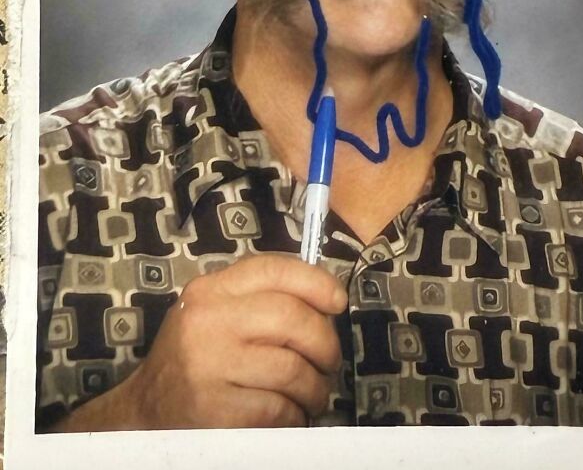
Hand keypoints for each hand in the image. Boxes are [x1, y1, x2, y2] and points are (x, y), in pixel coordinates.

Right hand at [52, 254, 347, 430]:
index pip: (273, 269)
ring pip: (292, 369)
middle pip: (292, 318)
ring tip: (313, 393)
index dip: (316, 282)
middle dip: (325, 342)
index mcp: (210, 291)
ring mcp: (209, 366)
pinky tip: (289, 415)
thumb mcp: (213, 314)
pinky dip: (294, 415)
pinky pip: (278, 408)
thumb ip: (255, 299)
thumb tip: (323, 297)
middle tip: (330, 360)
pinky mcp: (214, 411)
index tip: (338, 301)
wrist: (144, 414)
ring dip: (315, 386)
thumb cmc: (191, 360)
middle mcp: (208, 321)